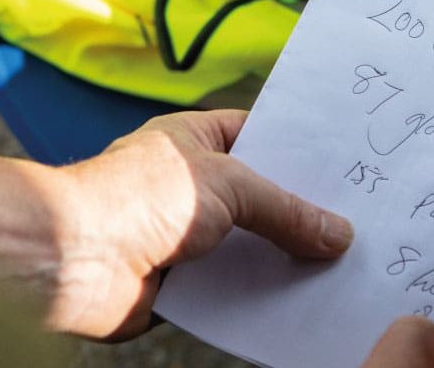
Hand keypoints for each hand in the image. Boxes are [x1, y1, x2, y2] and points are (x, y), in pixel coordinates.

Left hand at [48, 109, 353, 340]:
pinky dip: (259, 295)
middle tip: (357, 220)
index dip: (298, 147)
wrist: (76, 259)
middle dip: (299, 210)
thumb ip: (285, 208)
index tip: (345, 162)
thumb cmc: (136, 197)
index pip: (257, 134)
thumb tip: (337, 234)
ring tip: (342, 265)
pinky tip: (301, 300)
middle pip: (258, 196)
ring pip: (248, 246)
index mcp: (192, 140)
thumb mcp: (227, 184)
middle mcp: (189, 185)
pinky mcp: (181, 281)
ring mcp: (184, 234)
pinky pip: (231, 287)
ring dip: (283, 258)